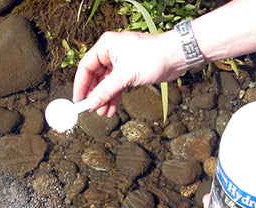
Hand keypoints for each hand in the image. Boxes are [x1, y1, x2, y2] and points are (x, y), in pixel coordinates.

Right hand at [72, 30, 186, 116]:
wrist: (177, 56)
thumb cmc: (153, 56)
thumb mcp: (125, 75)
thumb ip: (106, 91)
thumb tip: (91, 104)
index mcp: (105, 46)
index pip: (85, 68)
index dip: (80, 86)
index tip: (78, 102)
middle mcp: (110, 53)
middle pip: (95, 77)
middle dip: (94, 95)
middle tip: (92, 110)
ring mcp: (119, 63)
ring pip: (106, 84)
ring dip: (104, 99)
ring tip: (104, 113)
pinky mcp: (128, 71)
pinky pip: (116, 86)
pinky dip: (114, 97)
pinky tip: (112, 109)